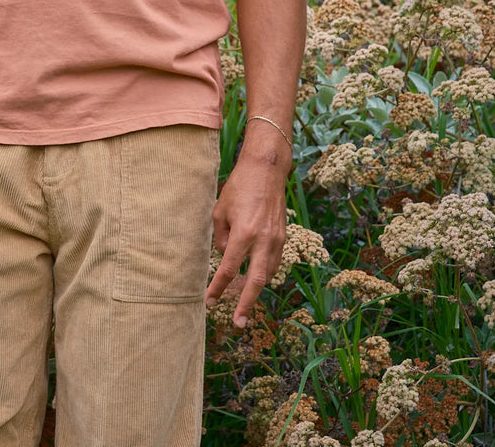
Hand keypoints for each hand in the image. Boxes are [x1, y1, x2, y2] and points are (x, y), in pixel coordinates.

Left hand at [204, 147, 288, 327]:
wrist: (266, 170)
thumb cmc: (239, 187)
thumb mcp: (220, 210)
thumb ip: (220, 237)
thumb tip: (225, 257)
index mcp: (244, 233)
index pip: (228, 269)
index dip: (218, 288)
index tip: (209, 302)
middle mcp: (264, 240)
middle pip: (256, 282)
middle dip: (247, 305)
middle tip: (238, 323)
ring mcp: (277, 240)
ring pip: (268, 274)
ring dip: (255, 289)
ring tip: (242, 300)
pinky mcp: (284, 237)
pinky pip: (275, 262)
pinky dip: (264, 273)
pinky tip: (254, 276)